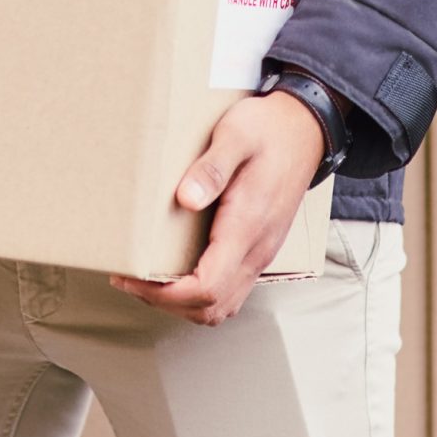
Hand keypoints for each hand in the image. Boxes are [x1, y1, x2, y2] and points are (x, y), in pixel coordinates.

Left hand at [109, 91, 324, 324]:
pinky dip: (200, 293)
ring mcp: (261, 253)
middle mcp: (257, 250)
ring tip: (149, 279)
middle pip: (211, 307)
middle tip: (131, 279)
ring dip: (184, 303)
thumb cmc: (268, 130)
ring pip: (223, 305)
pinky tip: (179, 270)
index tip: (131, 277)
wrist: (305, 129)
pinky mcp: (260, 248)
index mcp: (247, 227)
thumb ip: (212, 168)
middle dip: (167, 303)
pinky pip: (231, 289)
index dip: (164, 294)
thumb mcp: (236, 135)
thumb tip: (185, 199)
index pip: (207, 288)